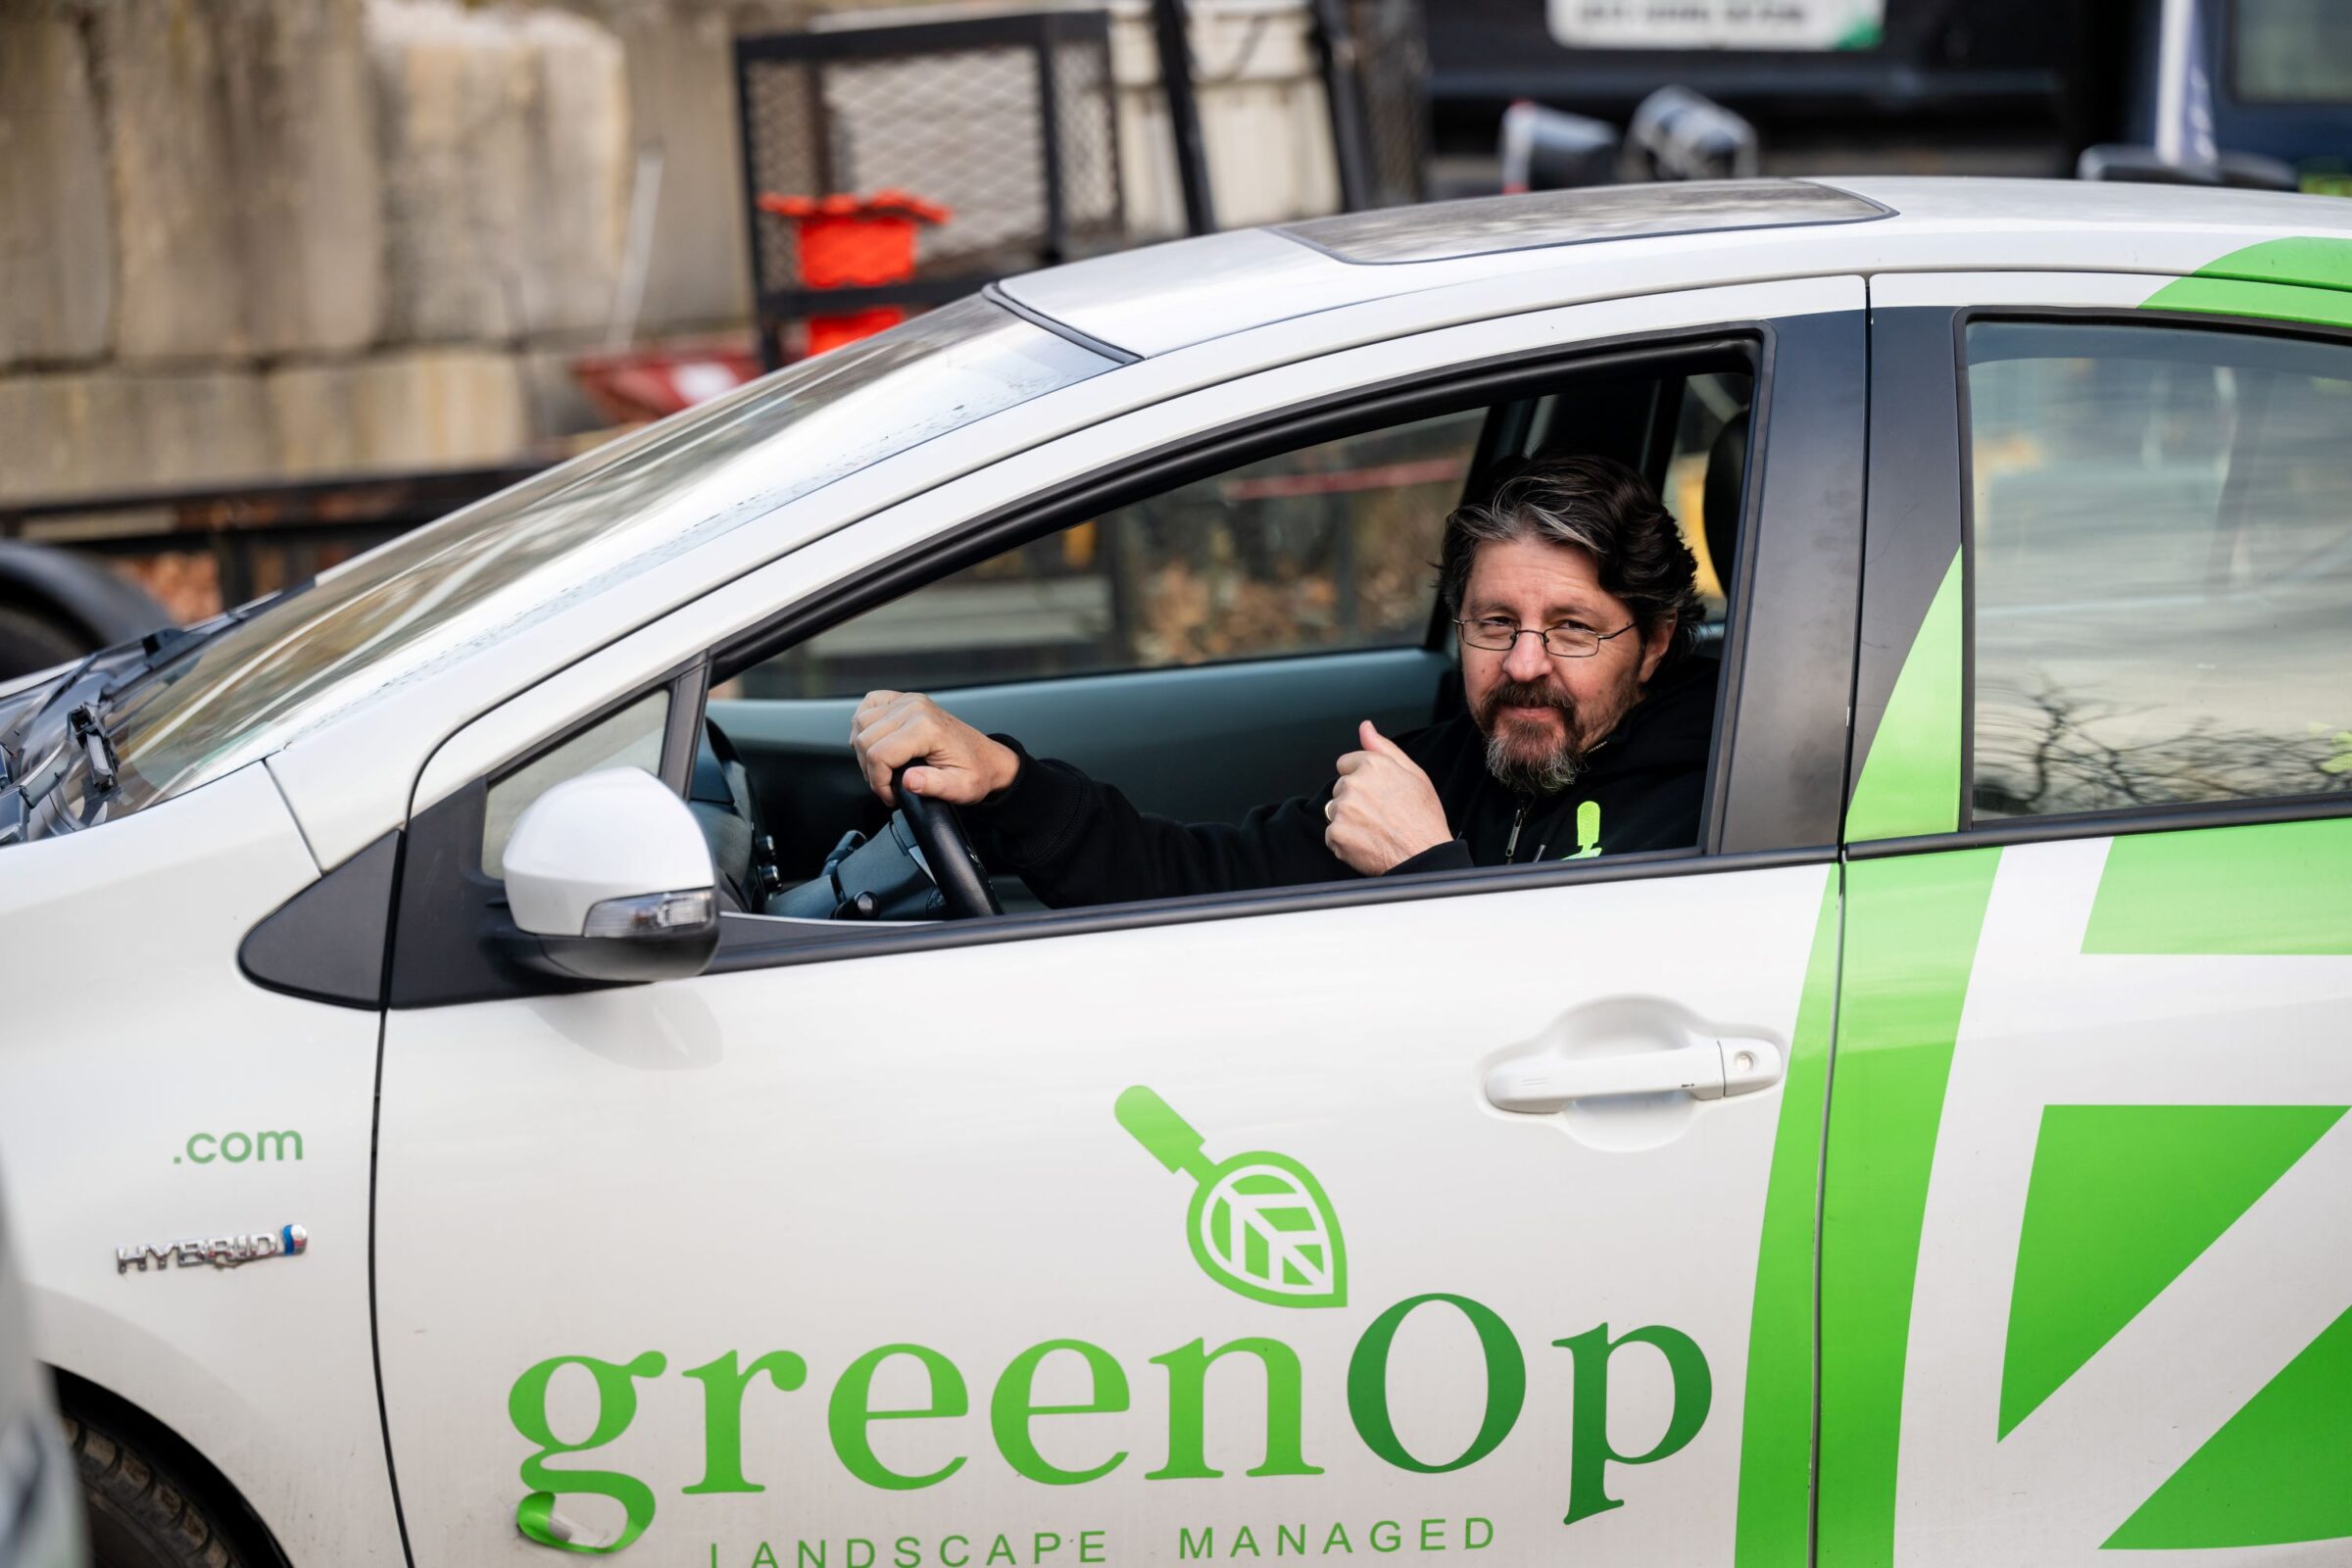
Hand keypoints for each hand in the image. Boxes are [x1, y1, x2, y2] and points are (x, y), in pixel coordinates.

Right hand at [850, 691, 1019, 806]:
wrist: (986, 758)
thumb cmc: (974, 772)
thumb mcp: (960, 788)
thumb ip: (934, 786)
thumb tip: (909, 781)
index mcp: (927, 728)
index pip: (879, 755)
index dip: (878, 782)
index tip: (891, 795)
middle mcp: (915, 709)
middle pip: (865, 740)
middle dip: (870, 769)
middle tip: (888, 785)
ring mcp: (908, 701)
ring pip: (861, 723)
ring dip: (864, 750)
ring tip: (883, 767)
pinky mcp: (903, 699)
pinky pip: (868, 705)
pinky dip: (863, 724)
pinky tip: (875, 740)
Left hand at [1325, 720, 1450, 874]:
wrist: (1424, 856)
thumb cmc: (1423, 819)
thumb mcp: (1413, 774)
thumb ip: (1383, 747)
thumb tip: (1365, 727)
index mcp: (1372, 765)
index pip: (1346, 764)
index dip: (1362, 779)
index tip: (1375, 793)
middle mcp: (1354, 784)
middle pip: (1340, 788)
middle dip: (1354, 799)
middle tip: (1380, 814)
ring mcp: (1343, 810)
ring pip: (1335, 811)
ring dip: (1348, 820)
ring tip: (1375, 829)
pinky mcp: (1336, 834)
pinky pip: (1332, 834)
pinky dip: (1345, 841)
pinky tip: (1367, 843)